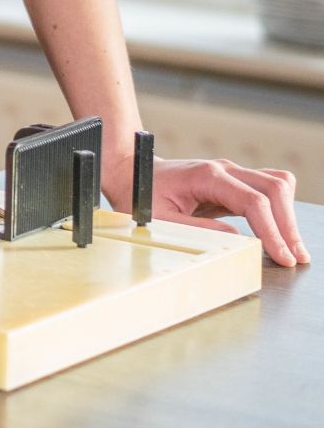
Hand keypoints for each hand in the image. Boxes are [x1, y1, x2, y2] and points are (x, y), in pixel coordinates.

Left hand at [103, 154, 308, 267]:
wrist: (130, 170)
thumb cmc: (140, 193)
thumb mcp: (160, 219)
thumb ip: (199, 230)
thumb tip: (238, 241)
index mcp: (206, 176)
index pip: (253, 201)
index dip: (272, 231)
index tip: (283, 258)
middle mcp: (223, 169)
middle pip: (273, 189)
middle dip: (289, 225)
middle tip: (296, 258)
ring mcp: (230, 173)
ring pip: (276, 186)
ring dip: (289, 216)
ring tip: (293, 249)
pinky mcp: (232, 182)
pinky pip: (267, 189)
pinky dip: (281, 209)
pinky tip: (281, 232)